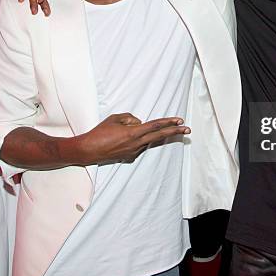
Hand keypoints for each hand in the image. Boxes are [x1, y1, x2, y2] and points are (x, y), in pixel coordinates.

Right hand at [75, 113, 189, 164]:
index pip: (155, 126)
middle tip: (187, 129)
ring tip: (133, 131)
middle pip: (159, 136)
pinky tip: (122, 139)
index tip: (179, 121)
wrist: (88, 151)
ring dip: (149, 134)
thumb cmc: (99, 132)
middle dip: (174, 132)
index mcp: (133, 133)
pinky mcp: (130, 157)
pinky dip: (137, 140)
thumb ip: (130, 118)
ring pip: (147, 140)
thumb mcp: (114, 119)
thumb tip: (139, 123)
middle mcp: (136, 144)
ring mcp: (133, 152)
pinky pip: (138, 145)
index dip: (168, 122)